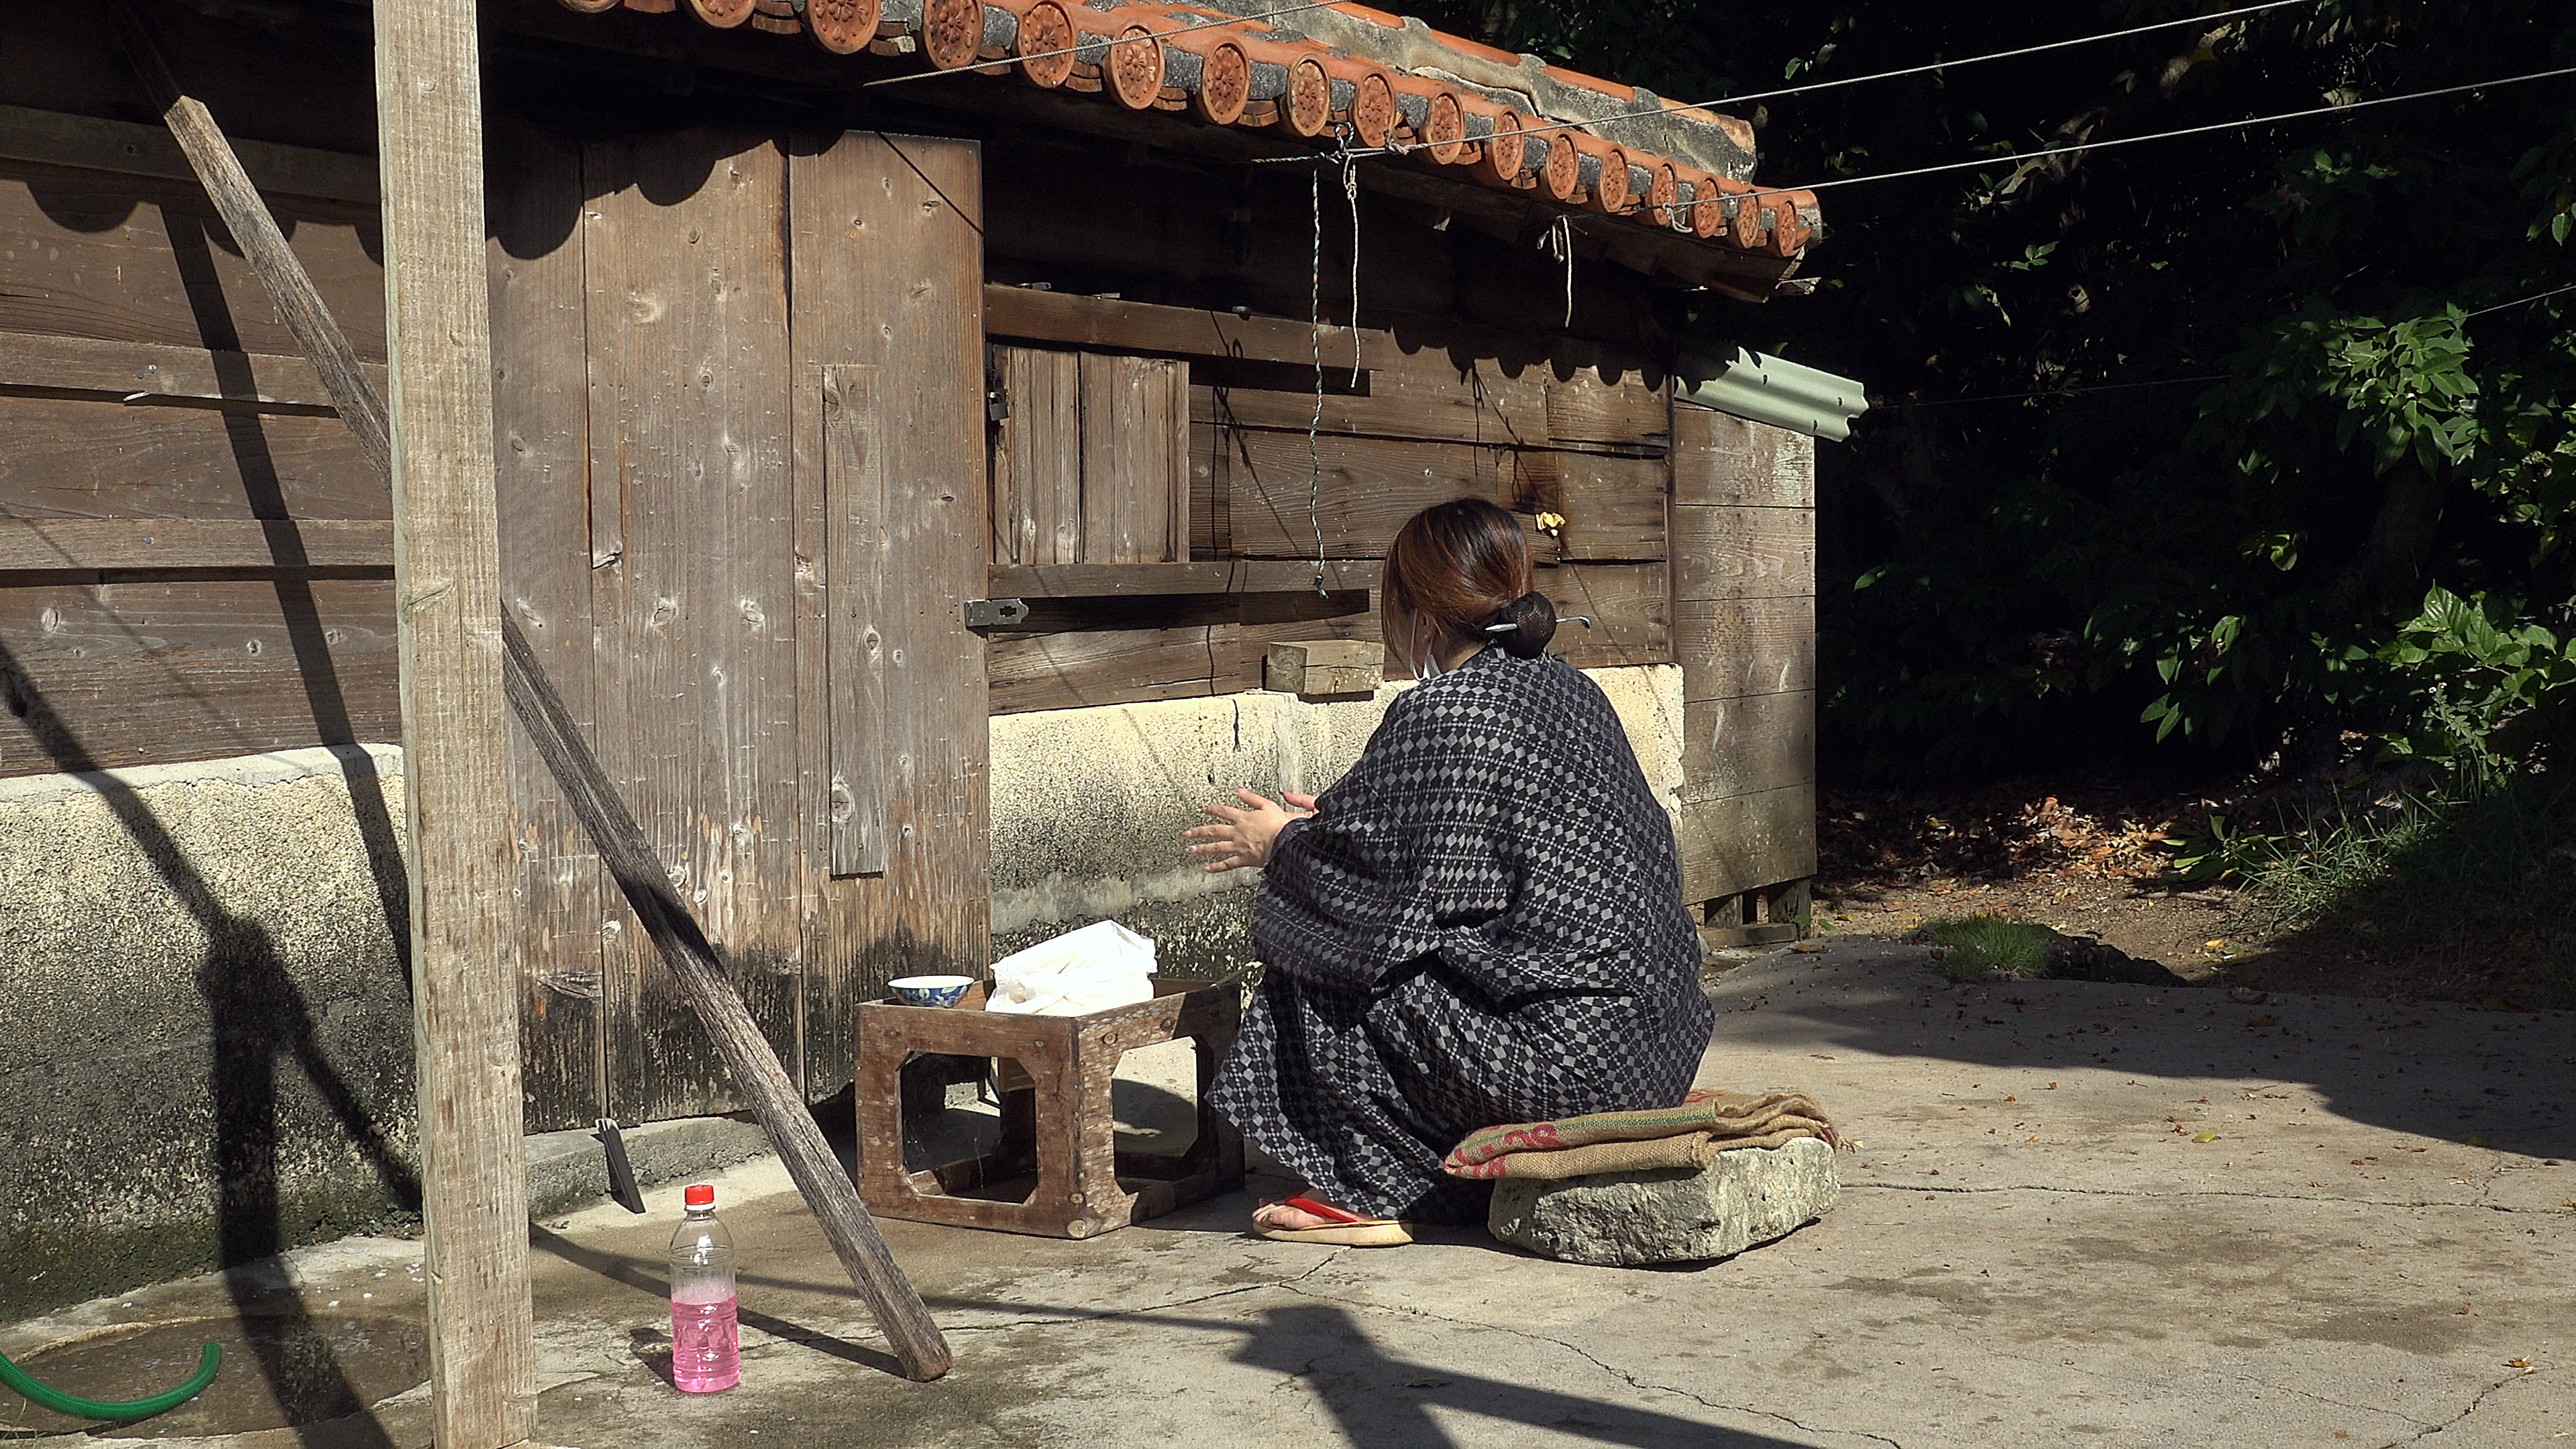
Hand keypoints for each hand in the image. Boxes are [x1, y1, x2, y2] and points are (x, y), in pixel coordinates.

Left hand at [1182, 788, 1316, 872]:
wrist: (1285, 843)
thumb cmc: (1280, 826)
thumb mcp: (1268, 805)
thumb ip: (1252, 798)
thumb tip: (1239, 790)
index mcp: (1243, 818)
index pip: (1223, 811)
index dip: (1212, 809)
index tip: (1204, 809)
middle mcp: (1237, 832)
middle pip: (1214, 831)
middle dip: (1198, 832)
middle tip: (1187, 833)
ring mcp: (1238, 847)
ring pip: (1216, 848)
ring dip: (1202, 849)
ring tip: (1191, 850)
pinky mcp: (1243, 859)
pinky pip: (1227, 864)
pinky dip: (1216, 867)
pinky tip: (1207, 868)